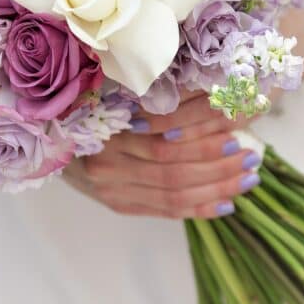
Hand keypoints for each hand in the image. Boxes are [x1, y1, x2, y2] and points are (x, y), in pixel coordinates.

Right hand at [62, 93, 262, 219]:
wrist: (52, 137)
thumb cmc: (90, 106)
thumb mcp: (117, 92)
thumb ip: (155, 100)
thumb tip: (211, 94)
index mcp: (107, 130)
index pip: (166, 143)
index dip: (204, 140)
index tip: (238, 131)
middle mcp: (106, 164)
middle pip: (173, 172)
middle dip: (218, 167)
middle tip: (252, 158)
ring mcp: (111, 189)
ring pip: (173, 195)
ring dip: (216, 189)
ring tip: (248, 178)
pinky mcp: (118, 205)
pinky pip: (164, 211)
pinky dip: (197, 209)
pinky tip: (225, 204)